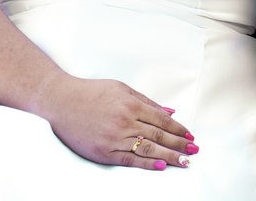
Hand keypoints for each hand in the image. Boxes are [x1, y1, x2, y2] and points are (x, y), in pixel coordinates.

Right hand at [35, 74, 197, 170]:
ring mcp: (113, 138)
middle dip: (179, 144)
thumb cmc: (91, 92)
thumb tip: (169, 112)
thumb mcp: (122, 89)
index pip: (162, 120)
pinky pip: (129, 159)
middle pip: (159, 136)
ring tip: (184, 161)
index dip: (179, 129)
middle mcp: (124, 122)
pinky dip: (147, 163)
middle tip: (194, 150)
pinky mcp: (102, 152)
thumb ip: (146, 102)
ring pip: (148, 149)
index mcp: (131, 105)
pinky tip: (161, 165)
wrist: (61, 102)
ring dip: (169, 156)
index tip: (190, 135)